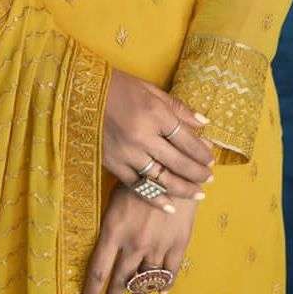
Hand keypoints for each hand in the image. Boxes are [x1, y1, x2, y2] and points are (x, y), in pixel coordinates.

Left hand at [82, 184, 199, 293]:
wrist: (173, 168)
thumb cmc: (139, 176)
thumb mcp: (115, 197)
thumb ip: (110, 223)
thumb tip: (105, 242)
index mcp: (113, 230)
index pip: (99, 270)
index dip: (92, 290)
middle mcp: (133, 243)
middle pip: (121, 278)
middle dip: (114, 293)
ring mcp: (156, 246)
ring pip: (145, 279)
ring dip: (138, 290)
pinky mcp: (177, 245)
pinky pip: (170, 273)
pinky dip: (164, 285)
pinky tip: (160, 290)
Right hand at [102, 69, 214, 213]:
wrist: (81, 93)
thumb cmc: (118, 87)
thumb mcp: (150, 89)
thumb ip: (178, 107)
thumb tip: (203, 123)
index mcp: (155, 113)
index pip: (187, 140)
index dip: (202, 153)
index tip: (211, 159)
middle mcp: (143, 135)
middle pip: (178, 162)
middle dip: (198, 173)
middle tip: (209, 179)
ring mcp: (128, 153)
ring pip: (162, 179)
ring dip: (183, 189)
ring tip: (198, 194)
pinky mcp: (113, 164)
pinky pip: (138, 187)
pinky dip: (155, 199)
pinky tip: (170, 206)